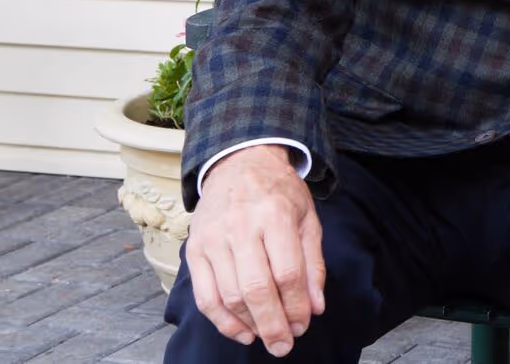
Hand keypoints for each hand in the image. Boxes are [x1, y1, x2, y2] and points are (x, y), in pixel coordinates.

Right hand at [184, 145, 325, 356]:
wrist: (240, 164)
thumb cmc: (280, 194)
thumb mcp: (308, 218)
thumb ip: (312, 263)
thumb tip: (315, 307)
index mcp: (276, 215)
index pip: (287, 273)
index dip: (297, 306)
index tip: (304, 324)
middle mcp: (241, 226)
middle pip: (256, 289)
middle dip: (273, 325)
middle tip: (285, 345)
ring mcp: (213, 238)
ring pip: (229, 296)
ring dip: (250, 325)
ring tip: (268, 338)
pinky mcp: (194, 249)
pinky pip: (205, 296)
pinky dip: (222, 321)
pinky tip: (242, 331)